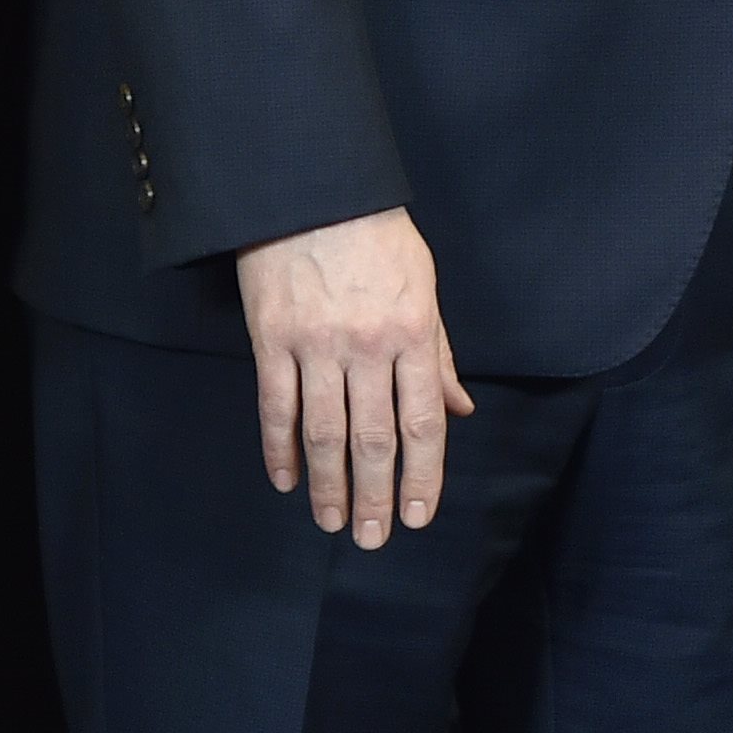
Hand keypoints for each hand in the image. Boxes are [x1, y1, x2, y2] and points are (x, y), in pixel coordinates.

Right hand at [234, 207, 472, 547]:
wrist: (316, 192)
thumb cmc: (379, 237)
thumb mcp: (425, 284)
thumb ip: (439, 352)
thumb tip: (460, 408)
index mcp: (414, 331)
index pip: (424, 420)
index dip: (424, 474)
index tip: (420, 515)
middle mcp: (368, 346)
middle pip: (373, 438)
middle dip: (377, 495)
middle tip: (376, 539)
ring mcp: (317, 346)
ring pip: (323, 435)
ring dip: (328, 487)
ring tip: (334, 523)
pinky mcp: (271, 343)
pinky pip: (276, 410)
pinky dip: (280, 450)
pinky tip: (286, 481)